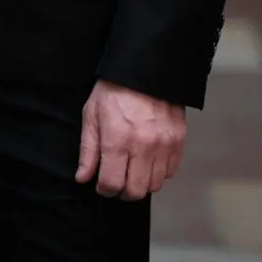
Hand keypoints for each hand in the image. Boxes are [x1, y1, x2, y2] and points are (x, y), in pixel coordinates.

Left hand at [76, 80, 185, 200]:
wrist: (144, 70)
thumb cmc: (113, 90)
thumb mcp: (92, 115)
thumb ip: (88, 150)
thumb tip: (83, 178)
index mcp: (118, 140)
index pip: (112, 184)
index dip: (104, 189)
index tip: (102, 185)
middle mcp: (143, 146)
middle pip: (135, 191)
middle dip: (123, 192)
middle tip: (117, 182)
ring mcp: (164, 145)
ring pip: (155, 185)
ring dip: (142, 183)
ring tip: (133, 170)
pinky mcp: (178, 141)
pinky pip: (170, 171)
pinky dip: (159, 172)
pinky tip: (148, 159)